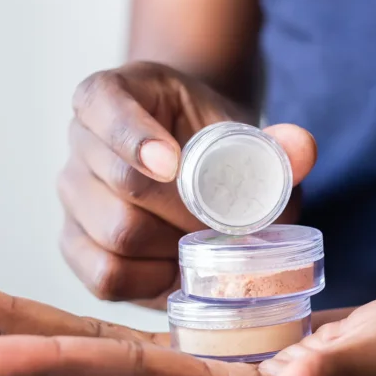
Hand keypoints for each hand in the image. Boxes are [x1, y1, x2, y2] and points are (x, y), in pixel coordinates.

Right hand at [59, 61, 316, 308]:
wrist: (192, 161)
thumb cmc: (214, 143)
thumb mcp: (243, 131)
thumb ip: (275, 142)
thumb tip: (301, 149)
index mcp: (109, 95)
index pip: (103, 106)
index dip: (134, 138)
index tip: (172, 163)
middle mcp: (80, 142)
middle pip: (122, 184)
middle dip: (185, 209)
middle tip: (228, 222)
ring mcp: (73, 196)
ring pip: (115, 235)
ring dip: (173, 245)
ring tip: (207, 242)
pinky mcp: (75, 246)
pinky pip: (105, 275)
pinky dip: (150, 280)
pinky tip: (178, 267)